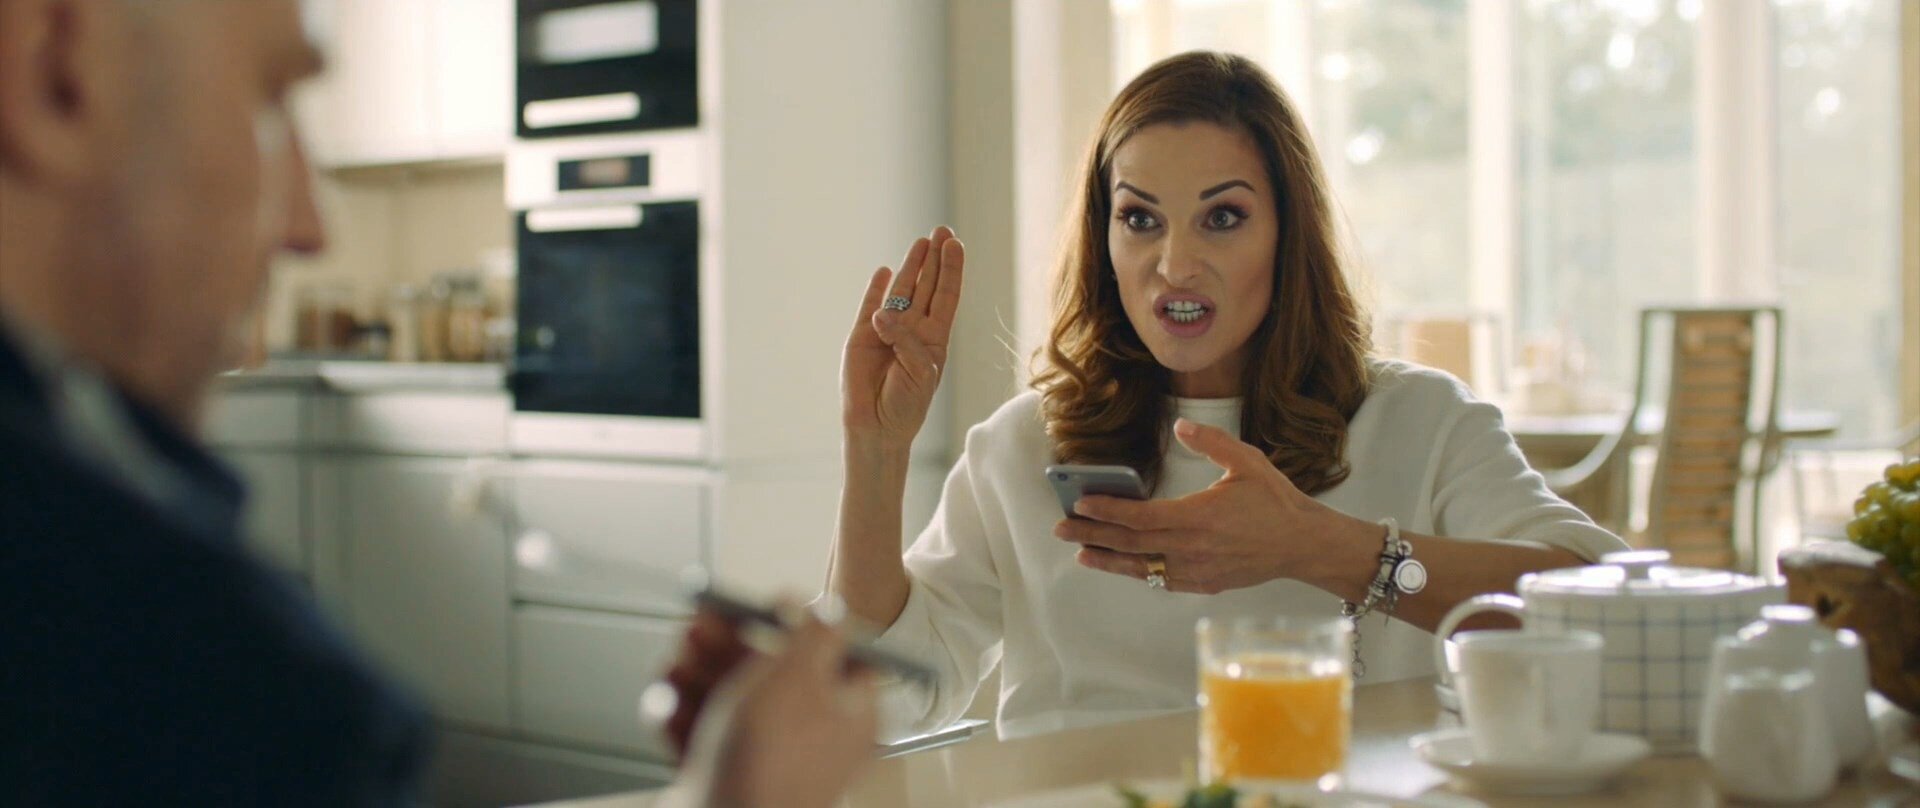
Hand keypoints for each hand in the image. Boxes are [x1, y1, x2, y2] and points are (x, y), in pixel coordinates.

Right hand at [678, 615, 878, 807]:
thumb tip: (816, 606)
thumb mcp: (800, 674)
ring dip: (697, 676)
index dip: (803, 626)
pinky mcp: (729, 778)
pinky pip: (705, 736)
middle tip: (700, 625)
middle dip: (729, 645)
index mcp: (850, 714)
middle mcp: (816, 738)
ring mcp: (771, 761)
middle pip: (775, 673)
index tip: (767, 606)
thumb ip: (814, 631)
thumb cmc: (768, 761)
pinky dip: (683, 717)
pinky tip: (667, 706)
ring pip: (732, 702)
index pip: (838, 655)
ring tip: (674, 664)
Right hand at [841, 227, 965, 449]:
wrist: (876, 426)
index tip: (955, 244)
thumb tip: (882, 314)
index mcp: (934, 338)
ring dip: (910, 266)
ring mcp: (886, 330)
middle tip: (941, 230)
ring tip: (921, 242)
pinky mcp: (861, 336)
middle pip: (926, 285)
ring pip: (900, 291)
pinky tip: (884, 271)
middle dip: (934, 259)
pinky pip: (869, 305)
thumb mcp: (920, 373)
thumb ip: (906, 341)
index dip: (951, 270)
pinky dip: (876, 289)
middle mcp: (913, 329)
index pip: (946, 296)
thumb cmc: (906, 404)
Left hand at [1052, 418, 1373, 593]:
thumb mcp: (1247, 461)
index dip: (1107, 511)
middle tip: (1061, 530)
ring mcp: (1197, 570)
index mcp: (1199, 516)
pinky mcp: (1205, 583)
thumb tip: (1180, 425)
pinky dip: (1138, 573)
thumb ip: (1211, 441)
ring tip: (1081, 554)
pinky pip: (1162, 580)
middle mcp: (1193, 548)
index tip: (1080, 504)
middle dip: (1092, 536)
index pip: (1140, 516)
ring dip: (1108, 560)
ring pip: (1142, 567)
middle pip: (1131, 544)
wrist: (1303, 544)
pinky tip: (1122, 566)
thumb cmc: (1275, 501)